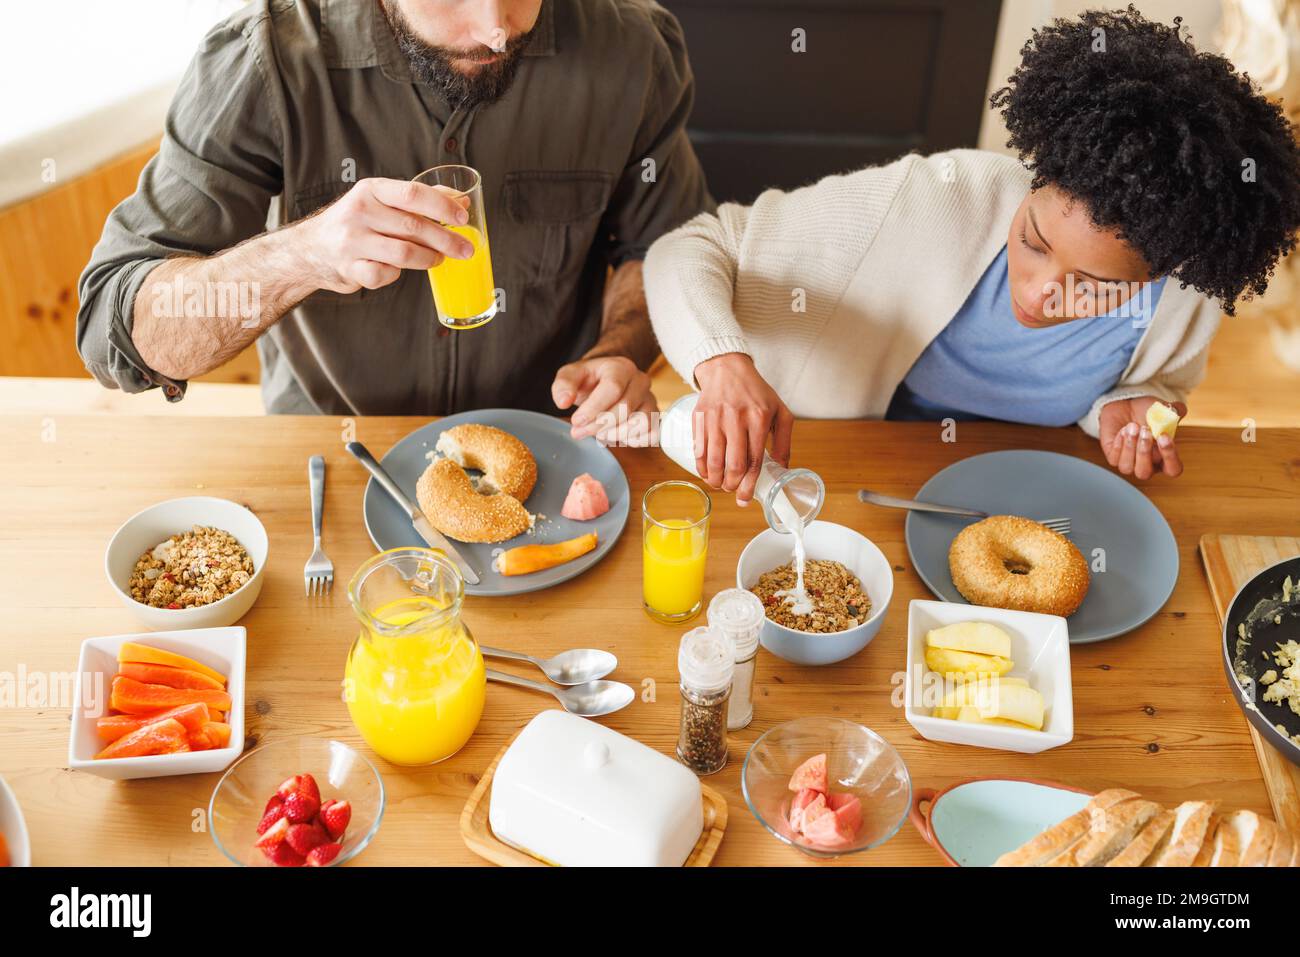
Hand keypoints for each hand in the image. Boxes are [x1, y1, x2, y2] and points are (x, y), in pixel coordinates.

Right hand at [293, 178, 475, 292]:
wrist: (311, 249)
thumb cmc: (357, 222)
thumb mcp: (382, 201)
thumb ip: (420, 199)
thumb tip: (462, 199)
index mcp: (371, 190)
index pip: (413, 193)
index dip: (442, 205)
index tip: (463, 218)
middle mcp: (360, 212)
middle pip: (414, 227)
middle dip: (446, 240)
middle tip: (466, 250)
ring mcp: (352, 241)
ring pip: (404, 253)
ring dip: (429, 259)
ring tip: (438, 259)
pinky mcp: (349, 267)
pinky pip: (385, 275)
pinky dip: (397, 275)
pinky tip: (397, 270)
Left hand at [552, 356, 656, 443]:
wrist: (608, 380)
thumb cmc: (590, 379)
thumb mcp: (571, 375)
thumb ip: (563, 385)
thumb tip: (563, 401)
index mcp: (621, 367)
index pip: (613, 389)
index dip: (593, 409)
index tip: (577, 421)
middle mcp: (640, 381)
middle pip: (625, 409)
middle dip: (599, 426)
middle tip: (580, 432)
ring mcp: (650, 399)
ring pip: (641, 423)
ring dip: (616, 435)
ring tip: (599, 434)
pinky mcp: (655, 416)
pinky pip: (652, 434)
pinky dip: (634, 440)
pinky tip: (617, 436)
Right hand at [692, 352, 793, 504]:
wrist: (727, 368)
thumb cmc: (756, 392)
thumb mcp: (780, 412)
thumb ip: (784, 442)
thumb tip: (782, 470)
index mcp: (759, 419)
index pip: (754, 460)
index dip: (749, 485)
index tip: (745, 499)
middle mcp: (736, 419)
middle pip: (733, 464)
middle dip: (732, 485)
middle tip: (734, 490)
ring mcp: (715, 419)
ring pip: (713, 461)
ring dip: (715, 480)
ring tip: (720, 484)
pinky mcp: (699, 419)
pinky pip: (698, 450)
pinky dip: (701, 468)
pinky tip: (707, 474)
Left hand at [1099, 396, 1186, 479]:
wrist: (1126, 406)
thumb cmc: (1147, 412)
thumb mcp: (1163, 410)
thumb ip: (1175, 411)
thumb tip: (1178, 410)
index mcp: (1164, 458)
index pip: (1172, 469)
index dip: (1169, 456)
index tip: (1163, 436)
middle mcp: (1146, 464)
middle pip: (1144, 473)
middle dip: (1143, 452)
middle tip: (1145, 430)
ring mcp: (1129, 463)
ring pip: (1127, 468)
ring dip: (1129, 447)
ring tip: (1132, 426)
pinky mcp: (1113, 457)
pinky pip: (1114, 458)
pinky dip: (1119, 443)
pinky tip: (1123, 429)